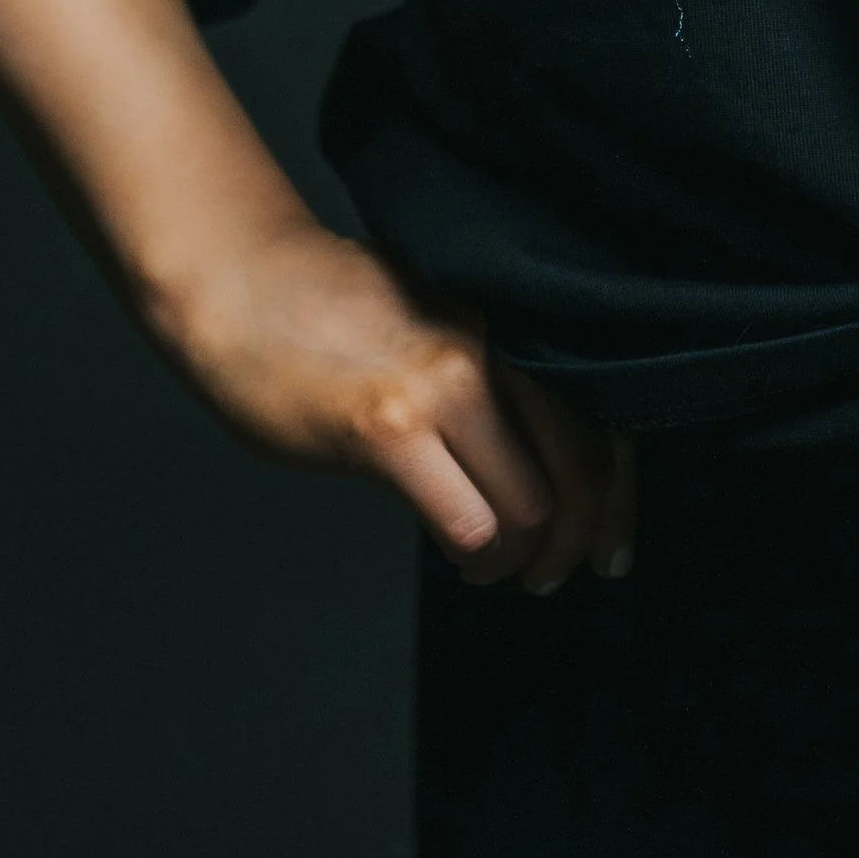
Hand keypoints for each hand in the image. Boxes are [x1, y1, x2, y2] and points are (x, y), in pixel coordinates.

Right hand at [149, 216, 637, 592]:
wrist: (240, 284)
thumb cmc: (331, 310)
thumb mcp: (439, 326)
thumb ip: (493, 377)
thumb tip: (540, 452)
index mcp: (511, 320)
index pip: (606, 412)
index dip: (618, 495)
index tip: (611, 543)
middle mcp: (494, 344)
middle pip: (586, 463)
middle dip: (580, 539)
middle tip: (555, 574)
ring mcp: (444, 382)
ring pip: (533, 505)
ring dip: (518, 558)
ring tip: (491, 567)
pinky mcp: (389, 426)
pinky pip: (469, 521)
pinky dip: (475, 556)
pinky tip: (458, 555)